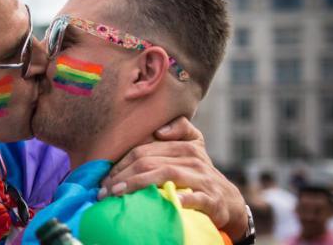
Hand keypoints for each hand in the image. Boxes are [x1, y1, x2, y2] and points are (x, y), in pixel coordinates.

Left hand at [98, 116, 248, 240]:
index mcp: (184, 145)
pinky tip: (163, 202)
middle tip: (104, 191)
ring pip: (166, 174)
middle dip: (122, 176)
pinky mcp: (210, 198)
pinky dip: (178, 198)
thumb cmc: (199, 173)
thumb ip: (179, 129)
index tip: (104, 178)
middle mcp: (192, 158)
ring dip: (138, 184)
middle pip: (150, 161)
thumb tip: (160, 130)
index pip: (143, 150)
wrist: (228, 200)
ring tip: (118, 194)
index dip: (120, 163)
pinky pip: (193, 197)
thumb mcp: (193, 146)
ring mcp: (202, 178)